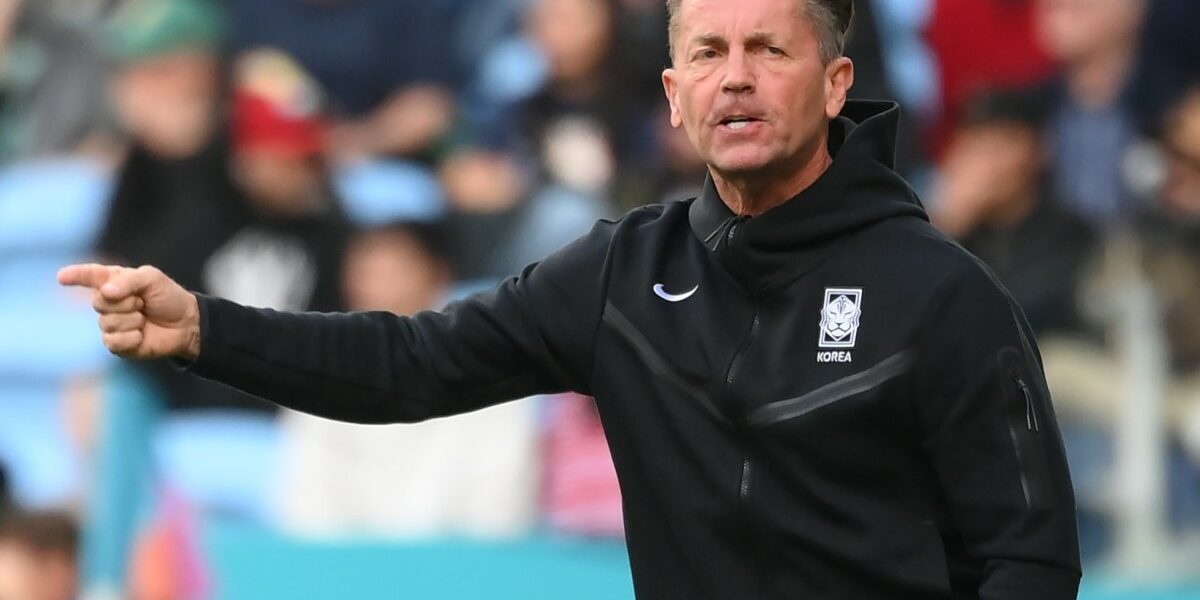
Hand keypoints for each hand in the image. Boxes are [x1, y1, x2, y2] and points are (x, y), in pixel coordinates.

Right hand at [57, 264, 201, 360]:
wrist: (186, 323)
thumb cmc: (168, 297)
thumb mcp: (152, 279)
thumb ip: (129, 281)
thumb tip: (106, 292)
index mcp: (113, 281)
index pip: (90, 276)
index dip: (76, 276)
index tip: (62, 277)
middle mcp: (108, 302)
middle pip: (98, 302)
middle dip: (126, 302)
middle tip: (142, 302)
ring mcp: (110, 323)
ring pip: (107, 322)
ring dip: (132, 320)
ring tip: (144, 317)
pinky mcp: (117, 344)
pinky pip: (113, 341)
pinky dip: (132, 337)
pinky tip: (142, 334)